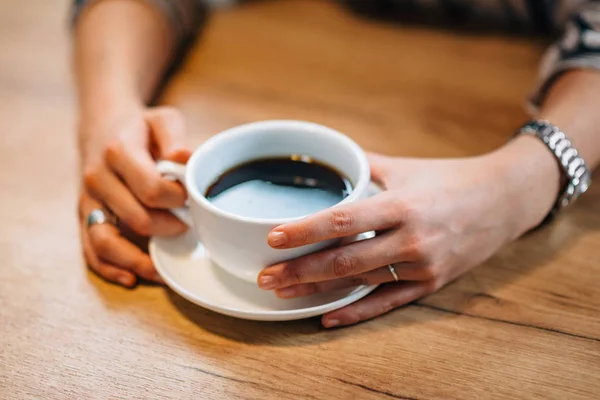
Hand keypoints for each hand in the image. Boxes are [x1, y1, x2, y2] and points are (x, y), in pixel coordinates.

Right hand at [78, 106, 191, 286]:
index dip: (177, 199)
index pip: (151, 188)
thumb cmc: (141, 129)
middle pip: (136, 217)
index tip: (190, 198)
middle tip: (186, 225)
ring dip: (137, 260)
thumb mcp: (163, 120)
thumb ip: (176, 137)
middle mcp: (98, 177)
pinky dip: (110, 269)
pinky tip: (132, 278)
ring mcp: (89, 200)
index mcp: (119, 152)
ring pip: (106, 240)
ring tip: (162, 269)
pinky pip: (91, 249)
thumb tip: (186, 159)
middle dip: (168, 227)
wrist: (103, 127)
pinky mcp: (84, 216)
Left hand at [258, 137, 559, 326]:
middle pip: (345, 260)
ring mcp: (422, 266)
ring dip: (317, 290)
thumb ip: (364, 163)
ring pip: (360, 283)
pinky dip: (356, 312)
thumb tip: (327, 155)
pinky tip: (327, 317)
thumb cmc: (451, 179)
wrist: (505, 200)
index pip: (344, 220)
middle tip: (265, 275)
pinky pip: (387, 303)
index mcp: (402, 205)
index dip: (306, 231)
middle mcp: (411, 239)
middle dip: (300, 270)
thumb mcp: (406, 167)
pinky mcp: (430, 285)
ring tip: (283, 291)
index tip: (273, 238)